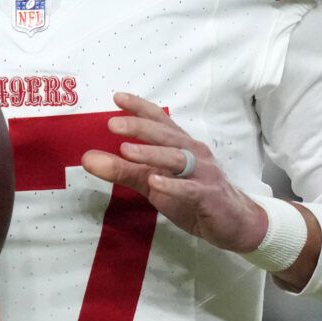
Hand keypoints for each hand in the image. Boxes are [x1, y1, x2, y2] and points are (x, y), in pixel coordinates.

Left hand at [80, 92, 269, 252]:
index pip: (159, 121)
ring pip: (176, 158)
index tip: (117, 97)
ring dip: (151, 154)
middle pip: (165, 135)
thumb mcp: (153, 184)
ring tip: (126, 150)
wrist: (234, 223)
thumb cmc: (193, 198)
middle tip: (112, 123)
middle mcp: (193, 153)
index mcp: (180, 145)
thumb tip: (88, 158)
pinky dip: (173, 186)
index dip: (139, 108)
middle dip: (139, 127)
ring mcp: (203, 173)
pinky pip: (190, 189)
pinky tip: (156, 183)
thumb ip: (123, 170)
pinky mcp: (209, 196)